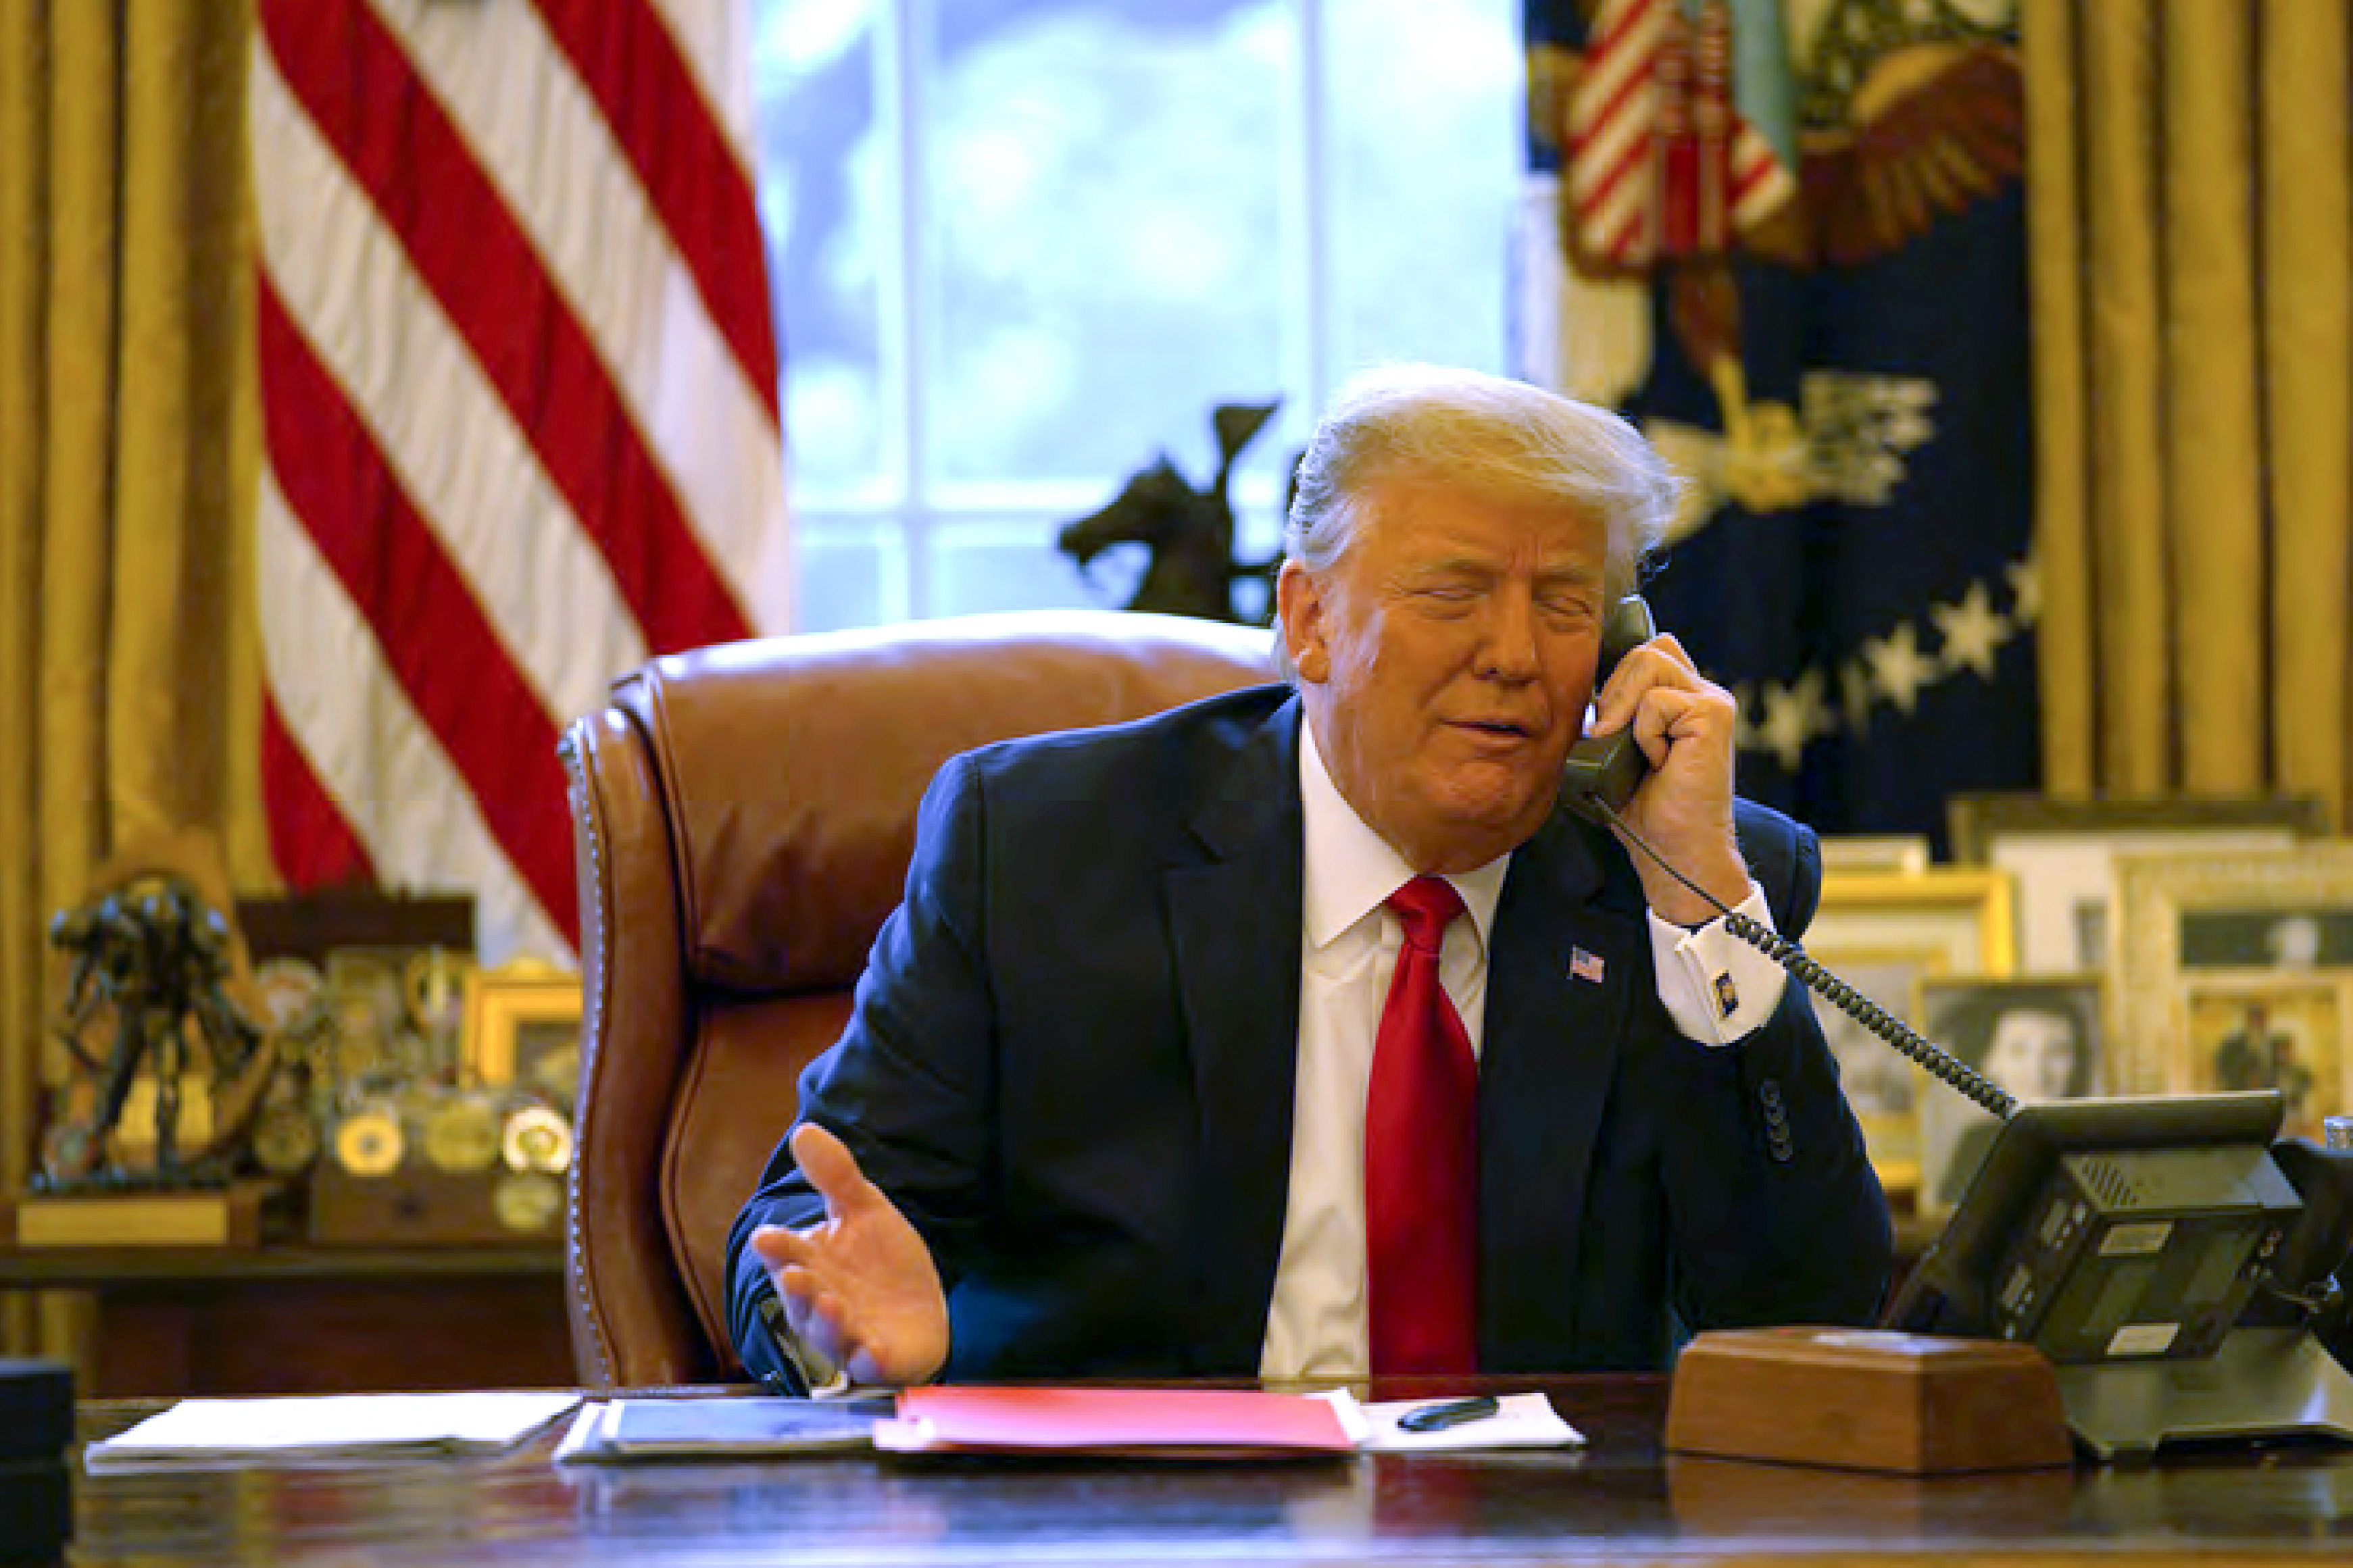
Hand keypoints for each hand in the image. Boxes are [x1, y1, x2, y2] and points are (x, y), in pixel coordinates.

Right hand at [749, 1123, 948, 1386]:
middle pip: (802, 1298)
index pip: (787, 1255)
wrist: (920, 1308)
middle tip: (796, 1274)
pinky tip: (873, 1351)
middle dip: (797, 1288)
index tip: (767, 1237)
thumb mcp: (864, 1210)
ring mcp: (848, 1334)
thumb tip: (803, 1130)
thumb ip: (835, 1176)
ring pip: (829, 1333)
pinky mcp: (879, 1358)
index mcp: (811, 1264)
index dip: (778, 1248)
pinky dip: (869, 1359)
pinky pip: (869, 1364)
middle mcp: (821, 1303)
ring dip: (827, 1321)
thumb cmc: (879, 1262)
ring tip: (829, 1302)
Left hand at [1581, 633, 1748, 923]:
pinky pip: (1656, 701)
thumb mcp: (1613, 748)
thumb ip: (1609, 711)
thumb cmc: (1642, 807)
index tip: (1605, 722)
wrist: (1673, 850)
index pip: (1645, 649)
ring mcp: (1712, 701)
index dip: (1617, 677)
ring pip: (1649, 662)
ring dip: (1625, 708)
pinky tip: (1658, 763)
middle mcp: (1702, 691)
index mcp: (1682, 694)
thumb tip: (1576, 682)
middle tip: (1613, 739)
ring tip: (1633, 749)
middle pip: (1643, 650)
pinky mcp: (1714, 715)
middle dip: (1614, 692)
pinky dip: (1644, 733)